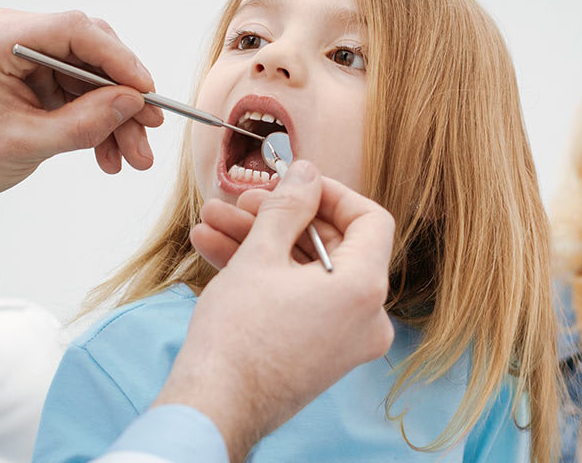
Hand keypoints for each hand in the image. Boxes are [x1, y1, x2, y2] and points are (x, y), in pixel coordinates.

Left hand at [0, 9, 164, 217]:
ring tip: (133, 157)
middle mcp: (10, 33)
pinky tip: (108, 155)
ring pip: (88, 75)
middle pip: (88, 51)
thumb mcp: (26, 144)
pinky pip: (75, 90)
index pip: (75, 30)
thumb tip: (133, 102)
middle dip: (122, 96)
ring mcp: (20, 52)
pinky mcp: (28, 74)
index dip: (119, 59)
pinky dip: (94, 120)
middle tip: (149, 132)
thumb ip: (83, 122)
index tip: (147, 93)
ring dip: (114, 116)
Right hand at [152, 160, 395, 460]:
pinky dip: (266, 277)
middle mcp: (367, 318)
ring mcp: (344, 341)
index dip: (330, 192)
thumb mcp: (260, 255)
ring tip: (211, 222)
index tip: (294, 183)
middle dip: (280, 218)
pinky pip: (300, 301)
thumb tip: (306, 173)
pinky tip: (215, 251)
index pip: (370, 219)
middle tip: (240, 202)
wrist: (214, 409)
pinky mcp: (319, 354)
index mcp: (364, 289)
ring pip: (307, 273)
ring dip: (260, 243)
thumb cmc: (238, 337)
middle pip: (332, 245)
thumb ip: (288, 206)